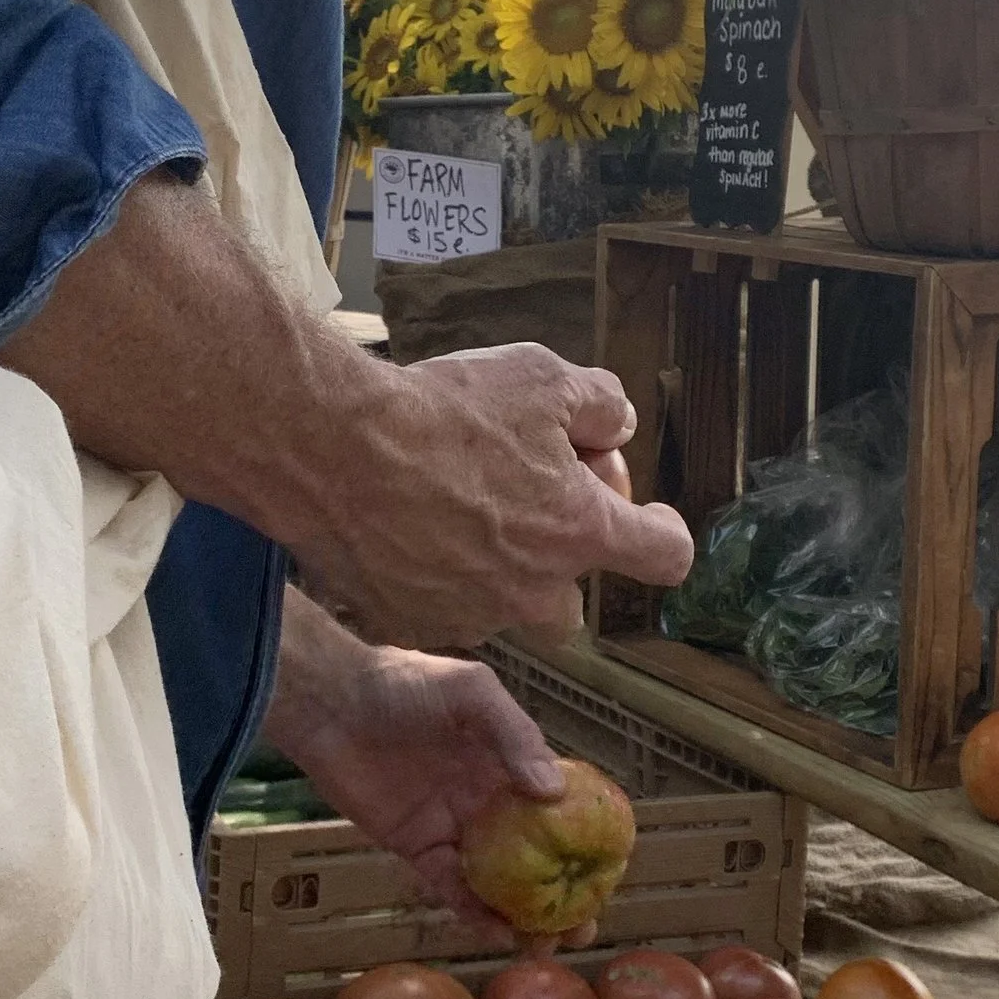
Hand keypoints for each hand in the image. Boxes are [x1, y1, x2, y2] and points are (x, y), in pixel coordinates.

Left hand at [260, 591, 567, 938]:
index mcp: (509, 761)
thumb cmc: (405, 683)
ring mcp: (453, 826)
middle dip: (561, 894)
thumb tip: (553, 791)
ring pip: (497, 881)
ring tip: (547, 947)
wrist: (332, 702)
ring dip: (523, 914)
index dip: (585, 842)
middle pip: (535, 856)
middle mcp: (488, 799)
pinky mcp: (416, 847)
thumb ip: (514, 735)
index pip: (559, 808)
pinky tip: (498, 933)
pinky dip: (473, 911)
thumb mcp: (472, 691)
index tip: (608, 876)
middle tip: (583, 930)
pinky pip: (450, 886)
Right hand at [296, 340, 691, 649]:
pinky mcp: (410, 622)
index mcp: (577, 532)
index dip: (666, 534)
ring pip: (500, 609)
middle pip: (571, 605)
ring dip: (494, 572)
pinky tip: (405, 527)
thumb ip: (599, 403)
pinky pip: (438, 609)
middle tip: (524, 508)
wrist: (332, 448)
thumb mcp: (540, 376)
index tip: (652, 518)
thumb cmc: (442, 410)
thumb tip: (616, 423)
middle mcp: (531, 591)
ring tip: (454, 511)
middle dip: (558, 563)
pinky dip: (433, 578)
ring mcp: (469, 614)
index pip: (665, 556)